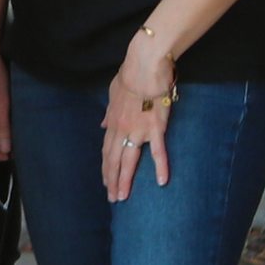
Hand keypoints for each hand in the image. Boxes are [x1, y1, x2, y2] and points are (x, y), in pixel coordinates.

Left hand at [101, 32, 179, 200]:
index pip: (106, 150)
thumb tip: (102, 124)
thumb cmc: (129, 76)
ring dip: (125, 180)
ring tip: (123, 196)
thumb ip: (108, 112)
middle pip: (114, 160)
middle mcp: (122, 129)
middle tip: (113, 198)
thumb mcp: (112, 94)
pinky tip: (162, 182)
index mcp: (112, 122)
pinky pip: (158, 151)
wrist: (144, 65)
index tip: (105, 181)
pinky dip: (160, 167)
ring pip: (129, 160)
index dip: (106, 168)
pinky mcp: (156, 127)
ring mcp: (138, 130)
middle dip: (112, 180)